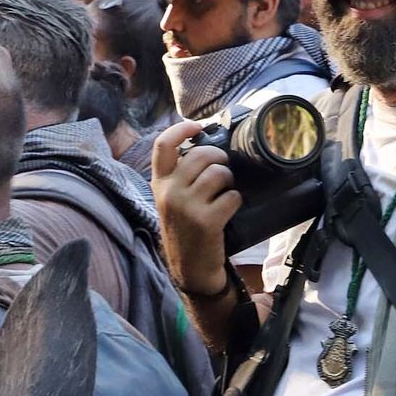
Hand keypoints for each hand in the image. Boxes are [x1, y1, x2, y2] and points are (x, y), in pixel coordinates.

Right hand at [151, 120, 241, 296]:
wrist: (190, 269)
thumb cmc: (186, 229)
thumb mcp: (172, 200)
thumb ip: (180, 176)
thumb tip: (205, 146)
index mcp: (159, 184)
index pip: (162, 145)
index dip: (181, 129)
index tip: (198, 125)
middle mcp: (169, 192)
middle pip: (200, 154)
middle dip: (219, 157)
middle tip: (224, 168)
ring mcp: (187, 206)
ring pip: (219, 173)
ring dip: (229, 179)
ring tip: (225, 190)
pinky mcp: (206, 221)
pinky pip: (232, 196)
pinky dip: (236, 200)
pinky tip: (229, 209)